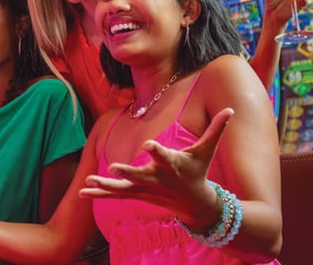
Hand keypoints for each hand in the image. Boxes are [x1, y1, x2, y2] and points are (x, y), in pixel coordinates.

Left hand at [80, 108, 234, 220]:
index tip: (148, 145)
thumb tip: (231, 109)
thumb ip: (217, 129)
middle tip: (115, 168)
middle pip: (141, 175)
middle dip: (129, 172)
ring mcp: (146, 189)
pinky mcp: (138, 195)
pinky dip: (99, 193)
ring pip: (123, 188)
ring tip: (89, 180)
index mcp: (173, 164)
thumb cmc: (199, 171)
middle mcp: (158, 178)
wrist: (195, 204)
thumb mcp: (207, 150)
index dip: (157, 151)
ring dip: (105, 185)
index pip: (165, 156)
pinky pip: (116, 195)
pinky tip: (81, 192)